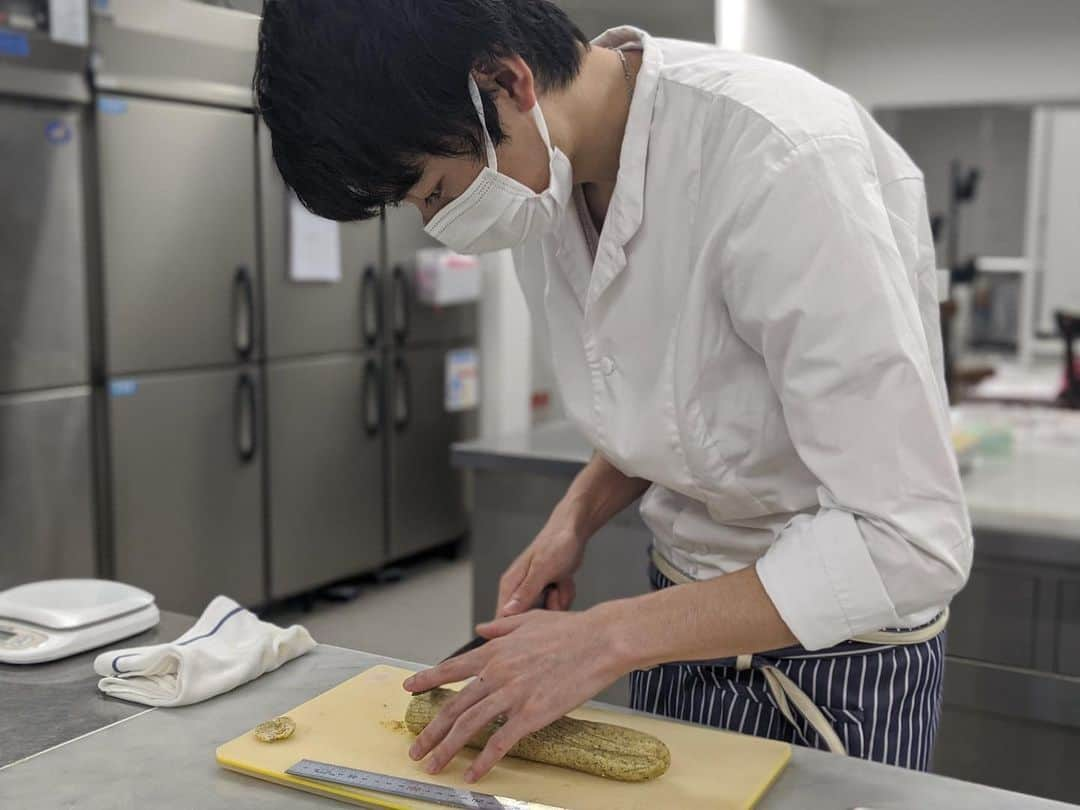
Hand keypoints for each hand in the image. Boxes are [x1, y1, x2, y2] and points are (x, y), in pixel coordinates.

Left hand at [402, 606, 626, 782]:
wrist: (600, 641)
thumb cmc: (570, 630)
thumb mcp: (529, 620)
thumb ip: (500, 628)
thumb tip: (481, 629)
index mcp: (495, 651)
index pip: (451, 668)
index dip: (427, 680)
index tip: (409, 689)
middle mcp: (497, 673)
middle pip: (453, 706)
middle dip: (430, 731)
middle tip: (416, 748)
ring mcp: (512, 695)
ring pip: (468, 726)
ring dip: (446, 749)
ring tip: (433, 765)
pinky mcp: (531, 715)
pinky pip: (500, 742)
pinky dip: (483, 761)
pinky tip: (472, 773)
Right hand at [497, 515, 585, 616]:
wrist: (573, 531)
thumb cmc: (556, 544)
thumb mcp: (543, 569)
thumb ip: (525, 592)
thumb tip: (507, 612)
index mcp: (510, 585)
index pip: (504, 619)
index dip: (520, 626)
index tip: (540, 618)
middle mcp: (518, 590)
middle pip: (529, 620)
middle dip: (547, 609)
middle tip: (554, 589)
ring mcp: (534, 592)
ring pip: (546, 614)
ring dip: (559, 600)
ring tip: (561, 580)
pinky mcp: (547, 592)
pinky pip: (556, 606)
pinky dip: (565, 595)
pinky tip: (565, 581)